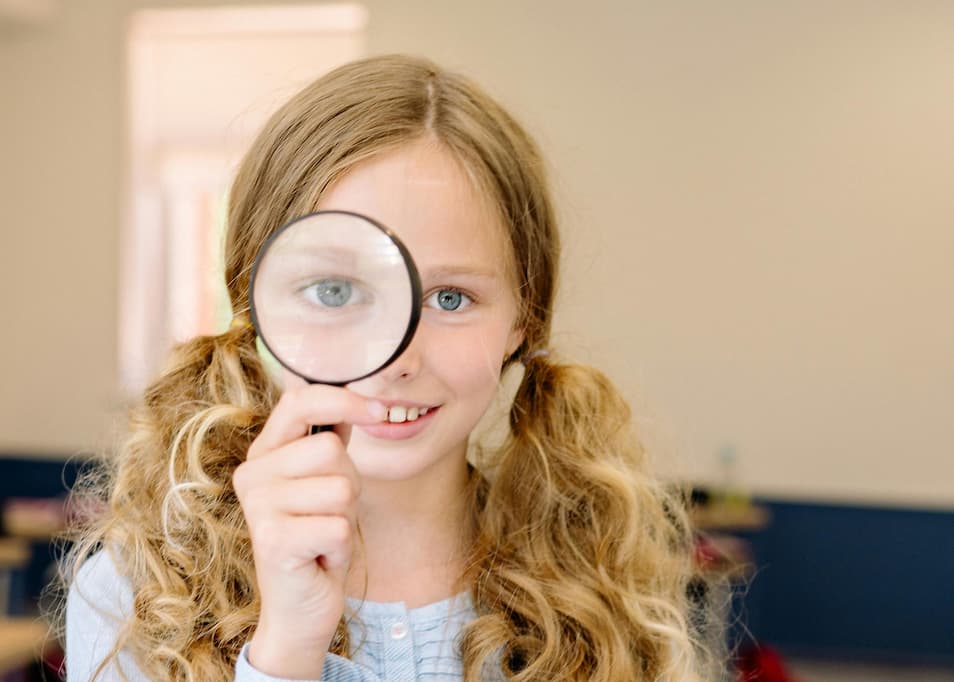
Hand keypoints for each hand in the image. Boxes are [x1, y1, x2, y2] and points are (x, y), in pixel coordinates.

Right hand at [233, 384, 385, 677]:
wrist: (299, 609)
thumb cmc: (317, 538)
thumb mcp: (323, 481)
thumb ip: (328, 440)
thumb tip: (358, 397)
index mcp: (263, 453)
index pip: (299, 401)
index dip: (344, 400)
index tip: (378, 411)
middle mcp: (252, 475)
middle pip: (331, 450)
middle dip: (350, 483)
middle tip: (330, 514)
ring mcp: (258, 507)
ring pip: (340, 488)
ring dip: (346, 517)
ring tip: (324, 535)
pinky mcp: (273, 540)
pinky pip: (340, 525)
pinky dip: (343, 546)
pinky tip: (321, 558)